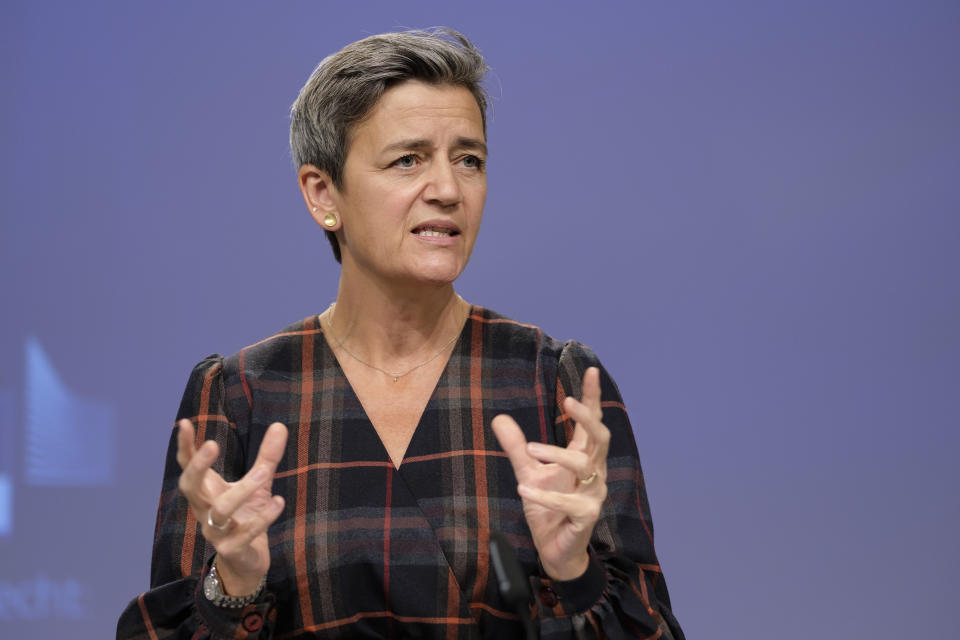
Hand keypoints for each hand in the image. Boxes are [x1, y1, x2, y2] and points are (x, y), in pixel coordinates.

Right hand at [176, 419, 287, 595]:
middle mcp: (205, 510)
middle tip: (212, 444)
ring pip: (220, 511)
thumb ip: (267, 456)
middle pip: (190, 487)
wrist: (246, 562)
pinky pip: (244, 533)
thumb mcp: (258, 483)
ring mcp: (216, 531)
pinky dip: (263, 517)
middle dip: (198, 466)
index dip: (185, 446)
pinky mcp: (233, 549)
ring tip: (263, 473)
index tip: (184, 422)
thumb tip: (280, 425)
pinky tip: (278, 501)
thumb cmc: (246, 516)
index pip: (188, 467)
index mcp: (206, 492)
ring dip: (242, 490)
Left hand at [491, 367, 609, 580]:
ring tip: (530, 450)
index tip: (589, 371)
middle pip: (601, 438)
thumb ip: (516, 447)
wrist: (556, 550)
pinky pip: (570, 503)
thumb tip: (499, 418)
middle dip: (588, 417)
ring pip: (585, 467)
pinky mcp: (586, 517)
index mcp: (583, 457)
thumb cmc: (548, 507)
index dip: (591, 397)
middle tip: (568, 401)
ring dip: (557, 454)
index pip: (591, 423)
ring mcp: (593, 495)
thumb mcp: (528, 472)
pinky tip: (524, 490)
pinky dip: (546, 496)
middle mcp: (593, 473)